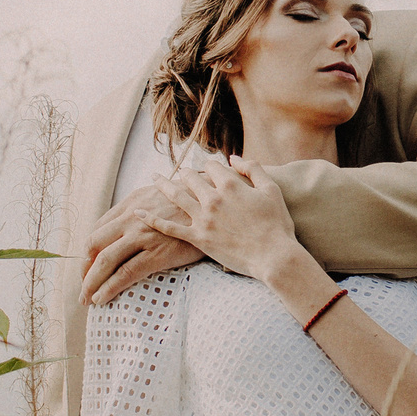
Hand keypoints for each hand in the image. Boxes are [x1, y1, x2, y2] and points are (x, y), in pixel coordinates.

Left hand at [83, 181, 207, 304]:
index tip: (86, 267)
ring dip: (90, 282)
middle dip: (83, 269)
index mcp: (131, 204)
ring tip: (86, 298)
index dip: (87, 252)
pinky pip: (125, 273)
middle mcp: (132, 218)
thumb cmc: (191, 204)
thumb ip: (143, 209)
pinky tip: (102, 298)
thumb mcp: (161, 197)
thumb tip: (131, 226)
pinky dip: (109, 287)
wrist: (216, 204)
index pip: (98, 229)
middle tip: (82, 285)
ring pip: (105, 260)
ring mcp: (143, 235)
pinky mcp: (158, 252)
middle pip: (94, 244)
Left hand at [159, 158, 301, 285]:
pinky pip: (169, 227)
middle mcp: (213, 198)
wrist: (274, 257)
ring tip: (154, 178)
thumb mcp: (271, 189)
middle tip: (179, 172)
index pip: (212, 166)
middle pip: (191, 178)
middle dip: (185, 173)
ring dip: (163, 185)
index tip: (208, 168)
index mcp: (231, 184)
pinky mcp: (197, 238)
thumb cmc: (277, 224)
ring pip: (176, 196)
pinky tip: (138, 213)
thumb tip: (233, 158)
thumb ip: (253, 169)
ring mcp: (203, 219)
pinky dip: (152, 219)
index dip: (210, 166)